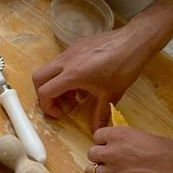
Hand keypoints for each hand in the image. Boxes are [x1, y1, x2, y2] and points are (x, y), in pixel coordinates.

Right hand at [33, 27, 152, 130]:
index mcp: (72, 74)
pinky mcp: (76, 45)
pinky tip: (83, 79)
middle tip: (59, 104)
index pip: (45, 91)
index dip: (47, 106)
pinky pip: (61, 61)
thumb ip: (100, 115)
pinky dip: (64, 74)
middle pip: (38, 77)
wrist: (134, 40)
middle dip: (43, 93)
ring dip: (55, 83)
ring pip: (49, 68)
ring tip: (74, 94)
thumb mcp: (112, 94)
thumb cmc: (124, 67)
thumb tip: (97, 132)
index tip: (59, 114)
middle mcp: (66, 61)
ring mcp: (70, 51)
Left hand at [85, 127, 172, 172]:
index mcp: (119, 134)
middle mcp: (111, 151)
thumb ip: (129, 142)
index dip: (105, 144)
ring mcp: (111, 171)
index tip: (112, 148)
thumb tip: (123, 148)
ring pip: (90, 171)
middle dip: (101, 159)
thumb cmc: (172, 152)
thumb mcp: (146, 137)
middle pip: (92, 154)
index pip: (98, 136)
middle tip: (114, 164)